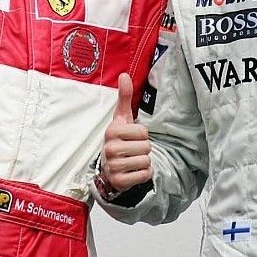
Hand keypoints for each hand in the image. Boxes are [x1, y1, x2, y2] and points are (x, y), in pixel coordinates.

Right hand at [101, 73, 152, 191]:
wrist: (110, 168)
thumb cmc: (120, 139)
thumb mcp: (122, 118)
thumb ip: (124, 97)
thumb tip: (124, 75)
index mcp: (111, 131)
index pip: (143, 132)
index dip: (142, 135)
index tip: (131, 137)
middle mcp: (109, 149)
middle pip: (146, 147)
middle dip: (144, 149)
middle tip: (132, 150)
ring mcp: (113, 166)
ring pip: (146, 161)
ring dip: (144, 162)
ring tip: (132, 160)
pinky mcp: (119, 181)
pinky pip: (144, 175)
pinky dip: (143, 174)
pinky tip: (133, 172)